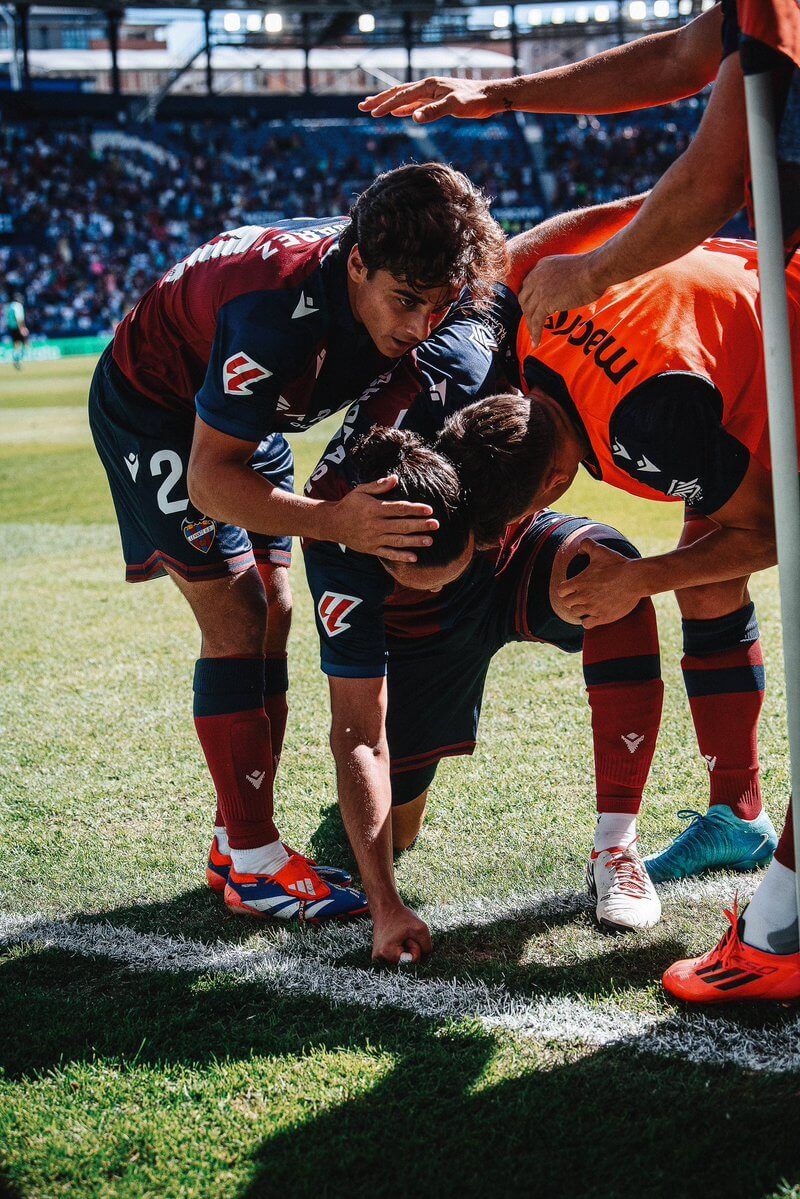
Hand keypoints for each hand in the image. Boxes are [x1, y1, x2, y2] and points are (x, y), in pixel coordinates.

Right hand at [326, 476, 438, 561]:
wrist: (332, 524)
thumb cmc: (349, 504)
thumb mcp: (360, 491)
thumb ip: (378, 486)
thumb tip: (395, 478)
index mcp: (374, 509)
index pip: (398, 509)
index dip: (415, 509)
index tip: (429, 509)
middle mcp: (375, 525)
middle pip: (402, 525)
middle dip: (420, 525)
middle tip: (436, 525)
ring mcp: (373, 539)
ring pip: (398, 541)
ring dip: (415, 541)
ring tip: (430, 540)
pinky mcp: (371, 549)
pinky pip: (388, 554)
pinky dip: (401, 556)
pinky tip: (414, 557)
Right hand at [359, 77, 499, 122]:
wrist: (489, 97)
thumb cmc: (474, 101)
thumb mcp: (455, 106)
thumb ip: (434, 111)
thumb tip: (413, 118)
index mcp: (429, 86)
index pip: (402, 96)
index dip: (385, 105)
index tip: (371, 113)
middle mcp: (428, 86)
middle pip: (398, 92)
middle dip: (380, 100)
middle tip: (362, 107)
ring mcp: (431, 92)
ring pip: (405, 97)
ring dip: (389, 103)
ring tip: (373, 108)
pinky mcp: (437, 99)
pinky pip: (415, 103)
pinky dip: (403, 107)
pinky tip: (397, 112)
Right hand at [371, 902, 431, 964]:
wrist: (386, 909)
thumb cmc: (402, 917)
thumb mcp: (421, 928)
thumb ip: (427, 947)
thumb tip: (425, 962)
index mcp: (387, 952)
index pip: (412, 961)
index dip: (415, 947)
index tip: (408, 937)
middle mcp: (379, 959)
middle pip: (406, 964)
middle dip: (410, 950)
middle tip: (403, 936)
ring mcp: (378, 959)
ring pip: (401, 962)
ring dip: (405, 950)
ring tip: (398, 937)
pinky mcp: (378, 957)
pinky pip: (395, 960)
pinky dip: (399, 951)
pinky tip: (394, 941)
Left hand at [519, 252, 606, 347]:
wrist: (594, 271)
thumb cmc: (590, 269)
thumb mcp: (567, 268)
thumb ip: (559, 278)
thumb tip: (563, 292)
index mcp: (542, 266)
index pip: (528, 284)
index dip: (529, 298)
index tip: (532, 308)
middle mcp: (537, 276)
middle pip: (524, 299)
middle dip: (527, 312)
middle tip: (532, 322)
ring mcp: (540, 290)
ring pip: (529, 312)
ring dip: (530, 325)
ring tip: (534, 336)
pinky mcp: (546, 302)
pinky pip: (536, 322)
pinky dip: (535, 333)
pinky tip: (536, 342)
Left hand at [557, 541, 642, 628]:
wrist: (636, 579)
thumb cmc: (618, 564)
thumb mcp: (601, 550)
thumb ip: (587, 545)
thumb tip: (579, 550)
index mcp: (580, 582)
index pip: (561, 591)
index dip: (564, 590)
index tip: (572, 588)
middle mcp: (584, 596)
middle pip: (567, 603)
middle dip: (572, 599)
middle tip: (580, 596)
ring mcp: (593, 608)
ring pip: (576, 613)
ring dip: (579, 610)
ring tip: (587, 605)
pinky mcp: (602, 617)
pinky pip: (586, 624)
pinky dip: (587, 621)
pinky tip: (593, 615)